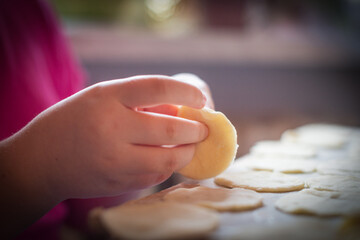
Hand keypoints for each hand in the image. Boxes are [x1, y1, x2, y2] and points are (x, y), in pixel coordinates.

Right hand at [0, 75, 207, 225]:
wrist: (42, 159)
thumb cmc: (76, 120)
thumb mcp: (103, 98)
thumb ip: (140, 101)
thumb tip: (180, 109)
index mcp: (107, 98)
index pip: (157, 88)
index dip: (186, 92)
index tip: (200, 99)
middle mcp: (111, 128)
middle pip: (169, 128)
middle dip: (195, 129)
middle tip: (203, 129)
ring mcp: (114, 160)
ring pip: (167, 159)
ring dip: (187, 152)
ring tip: (191, 146)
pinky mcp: (116, 183)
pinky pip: (154, 176)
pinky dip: (167, 167)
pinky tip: (168, 160)